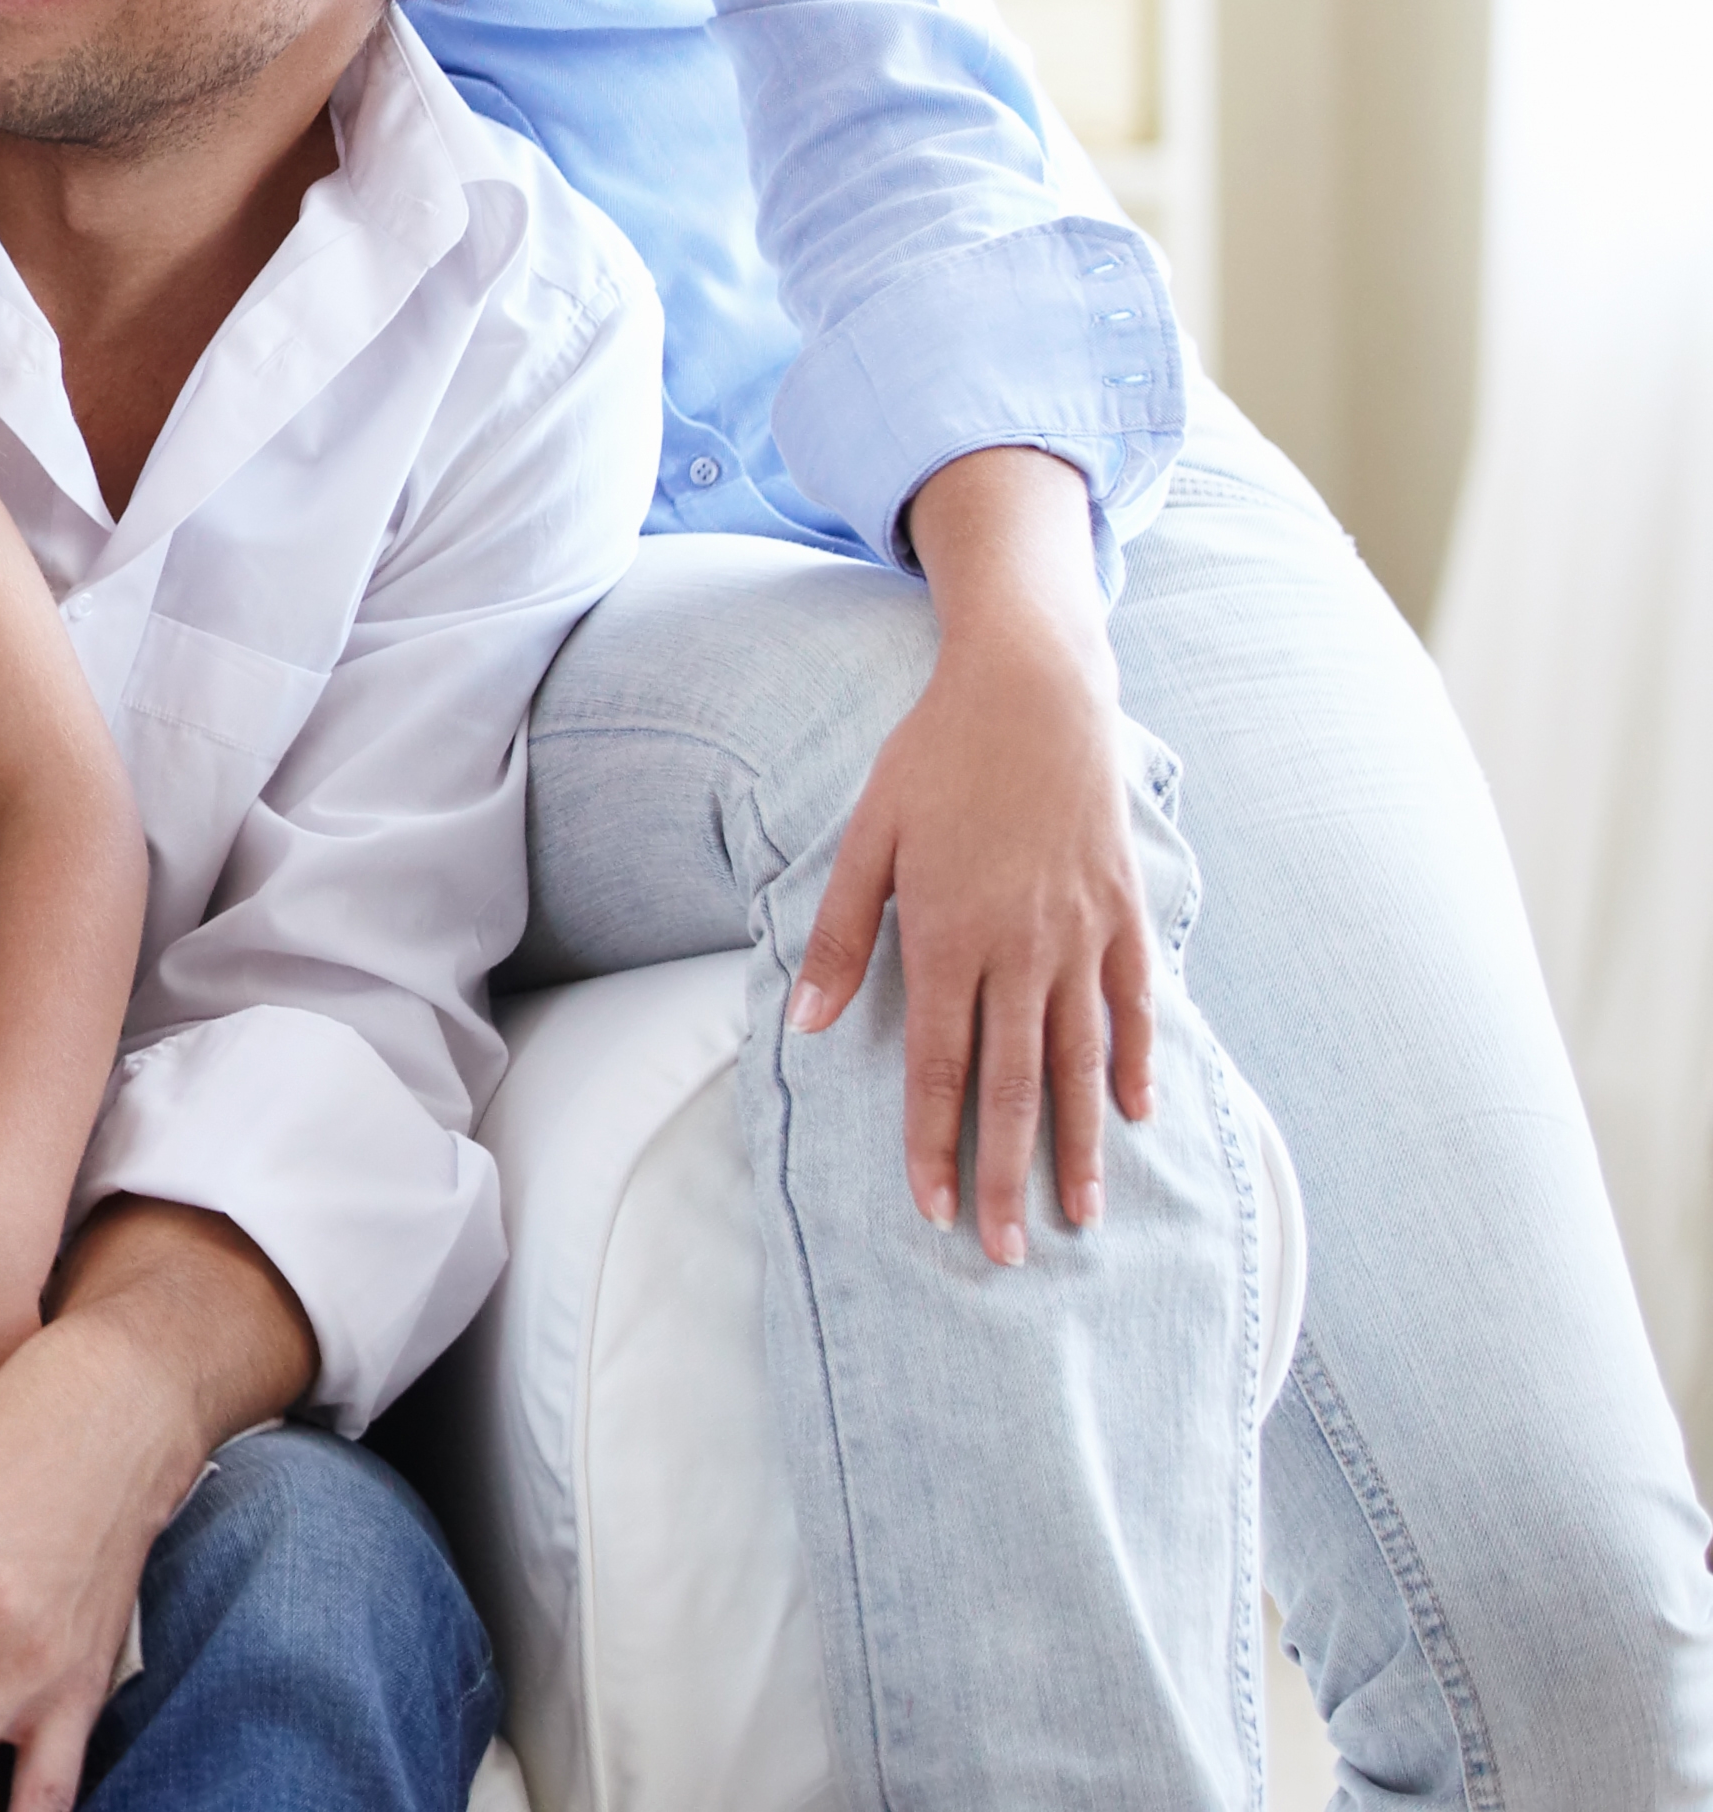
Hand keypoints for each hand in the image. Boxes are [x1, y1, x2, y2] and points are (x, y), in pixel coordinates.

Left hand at [791, 446, 1151, 1263]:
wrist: (1033, 693)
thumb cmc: (934, 761)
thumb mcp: (866, 835)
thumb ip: (842, 934)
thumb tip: (811, 1024)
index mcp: (951, 934)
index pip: (943, 1066)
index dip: (936, 1144)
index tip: (933, 1211)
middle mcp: (1023, 948)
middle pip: (1015, 1085)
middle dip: (1007, 1174)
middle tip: (1004, 1254)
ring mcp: (1083, 935)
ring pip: (1082, 1062)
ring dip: (1077, 1145)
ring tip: (1076, 1216)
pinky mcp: (1125, 913)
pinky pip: (1134, 1006)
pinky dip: (1136, 1065)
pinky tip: (1135, 1120)